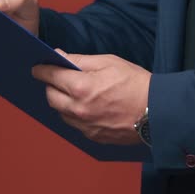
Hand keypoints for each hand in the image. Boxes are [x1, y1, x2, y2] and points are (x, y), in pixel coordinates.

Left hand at [32, 52, 150, 144]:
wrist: (157, 112)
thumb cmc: (136, 83)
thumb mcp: (109, 62)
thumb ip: (80, 60)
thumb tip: (59, 56)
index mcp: (82, 87)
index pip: (51, 77)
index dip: (42, 70)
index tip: (38, 67)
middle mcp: (79, 110)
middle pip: (51, 97)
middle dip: (50, 85)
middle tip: (56, 78)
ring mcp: (85, 126)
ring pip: (61, 113)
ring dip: (61, 101)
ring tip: (73, 91)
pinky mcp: (93, 137)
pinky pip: (74, 124)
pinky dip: (74, 114)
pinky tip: (85, 105)